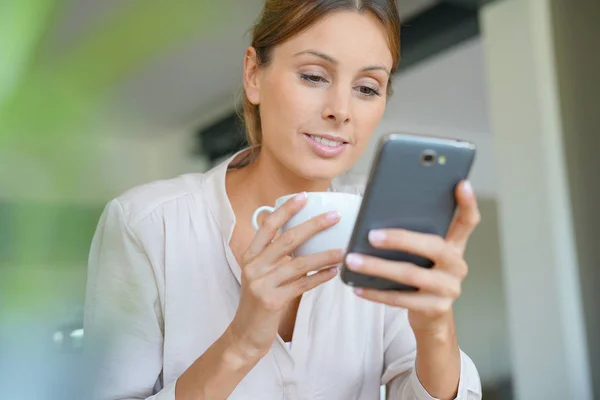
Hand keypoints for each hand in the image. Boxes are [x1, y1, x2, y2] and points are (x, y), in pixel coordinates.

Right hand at [228, 192, 342, 359]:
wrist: (245, 334)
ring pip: (298, 263)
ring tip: (343, 249)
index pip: (268, 226)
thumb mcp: (260, 274)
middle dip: (313, 225)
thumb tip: (303, 237)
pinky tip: (334, 271)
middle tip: (333, 216)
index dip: (286, 210)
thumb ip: (274, 256)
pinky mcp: (272, 300)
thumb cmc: (259, 301)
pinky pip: (301, 284)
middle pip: (287, 239)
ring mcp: (261, 283)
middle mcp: (253, 266)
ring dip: (324, 254)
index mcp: (250, 255)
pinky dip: (319, 277)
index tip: (304, 197)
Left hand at [345, 181, 480, 332]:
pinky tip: (357, 286)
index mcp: (455, 246)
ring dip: (377, 267)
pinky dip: (375, 292)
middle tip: (371, 235)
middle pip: (433, 247)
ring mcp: (448, 288)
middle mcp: (457, 265)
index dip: (468, 203)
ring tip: (353, 260)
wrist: (430, 316)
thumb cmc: (420, 274)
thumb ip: (413, 236)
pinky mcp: (434, 308)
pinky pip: (400, 299)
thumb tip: (376, 219)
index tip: (462, 183)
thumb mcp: (423, 255)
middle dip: (400, 239)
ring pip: (411, 274)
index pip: (468, 221)